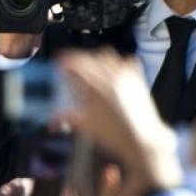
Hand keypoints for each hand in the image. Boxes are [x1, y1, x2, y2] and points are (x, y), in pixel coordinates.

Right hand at [56, 49, 180, 190]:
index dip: (64, 61)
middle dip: (77, 60)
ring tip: (89, 69)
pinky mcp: (138, 79)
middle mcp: (112, 76)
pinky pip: (126, 60)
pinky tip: (111, 71)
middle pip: (89, 56)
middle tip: (70, 69)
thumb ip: (66, 117)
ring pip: (107, 54)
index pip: (76, 63)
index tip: (58, 63)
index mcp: (97, 85)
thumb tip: (52, 118)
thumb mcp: (86, 125)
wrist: (143, 140)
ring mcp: (127, 75)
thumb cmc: (115, 135)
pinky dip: (116, 62)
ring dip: (95, 58)